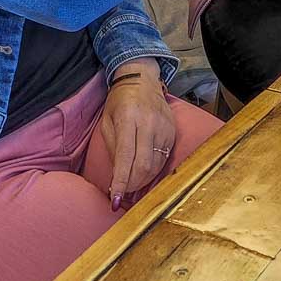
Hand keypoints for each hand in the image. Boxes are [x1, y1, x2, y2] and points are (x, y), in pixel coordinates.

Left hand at [102, 60, 175, 210]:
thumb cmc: (119, 101)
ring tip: (132, 183)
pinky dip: (153, 170)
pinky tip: (144, 171)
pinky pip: (164, 158)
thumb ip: (113, 148)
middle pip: (143, 165)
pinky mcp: (172, 131)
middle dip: (132, 184)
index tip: (115, 200)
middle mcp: (148, 123)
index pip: (125, 157)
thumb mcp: (107, 121)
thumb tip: (117, 177)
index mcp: (128, 118)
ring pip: (155, 165)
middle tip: (123, 192)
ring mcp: (163, 127)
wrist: (142, 79)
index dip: (121, 182)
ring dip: (143, 180)